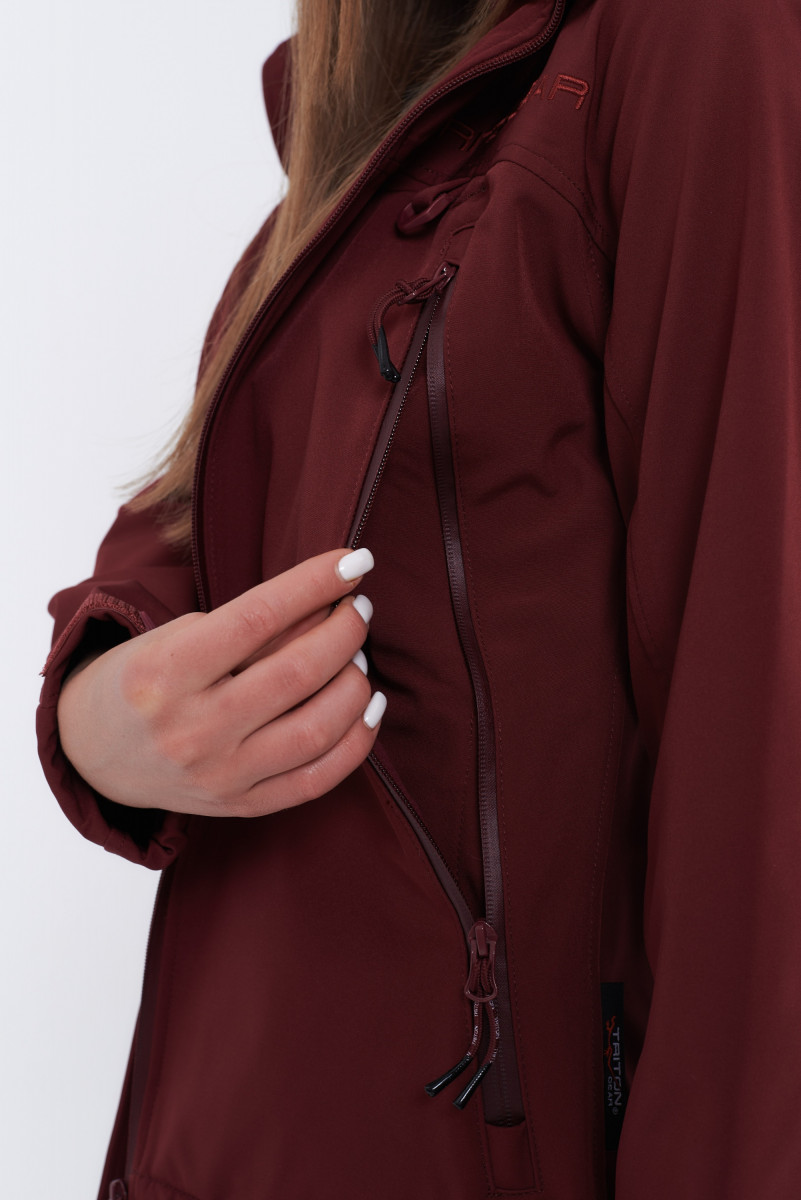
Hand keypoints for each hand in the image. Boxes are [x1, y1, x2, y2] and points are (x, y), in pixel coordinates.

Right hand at [56, 548, 384, 817]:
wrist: (95, 751)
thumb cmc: (145, 678)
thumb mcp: (178, 634)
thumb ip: (249, 622)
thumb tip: (330, 599)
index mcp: (166, 672)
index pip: (259, 616)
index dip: (315, 583)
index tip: (354, 560)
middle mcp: (192, 729)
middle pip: (297, 672)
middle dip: (346, 630)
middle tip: (359, 607)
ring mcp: (219, 774)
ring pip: (317, 728)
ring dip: (356, 682)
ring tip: (357, 654)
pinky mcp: (242, 805)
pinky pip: (319, 779)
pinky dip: (357, 739)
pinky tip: (368, 705)